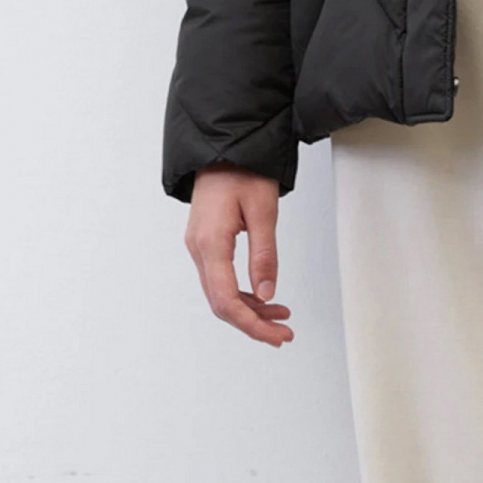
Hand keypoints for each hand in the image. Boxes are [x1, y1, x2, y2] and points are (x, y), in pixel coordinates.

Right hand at [185, 168, 292, 345]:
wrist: (222, 146)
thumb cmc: (243, 169)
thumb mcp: (263, 211)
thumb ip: (265, 255)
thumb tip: (267, 293)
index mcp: (210, 242)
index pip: (226, 299)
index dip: (251, 324)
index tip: (276, 336)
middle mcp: (198, 248)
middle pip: (220, 303)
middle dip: (253, 323)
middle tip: (283, 334)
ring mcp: (199, 246)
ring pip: (219, 293)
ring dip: (249, 310)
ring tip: (280, 317)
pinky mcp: (205, 242)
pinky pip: (219, 278)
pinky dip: (242, 293)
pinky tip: (263, 296)